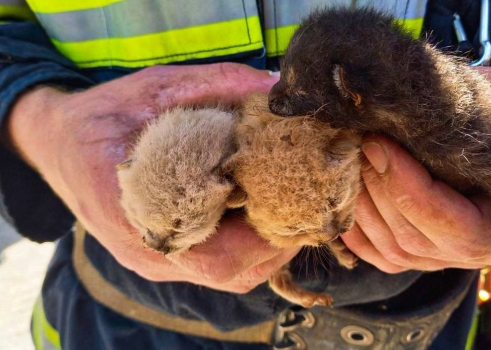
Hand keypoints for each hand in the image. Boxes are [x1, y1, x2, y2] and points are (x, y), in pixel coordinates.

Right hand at [5, 63, 298, 292]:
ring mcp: (157, 259)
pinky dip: (250, 244)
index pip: (218, 257)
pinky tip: (261, 208)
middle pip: (232, 273)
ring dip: (268, 246)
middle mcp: (150, 252)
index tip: (295, 198)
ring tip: (290, 203)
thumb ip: (214, 86)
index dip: (266, 236)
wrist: (61, 143)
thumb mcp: (155, 89)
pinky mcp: (166, 254)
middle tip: (305, 200)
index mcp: (137, 218)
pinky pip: (218, 264)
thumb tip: (273, 88)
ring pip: (230, 274)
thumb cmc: (103, 116)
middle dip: (278, 241)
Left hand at [342, 66, 490, 273]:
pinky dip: (356, 232)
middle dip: (376, 188)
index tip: (377, 143)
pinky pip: (382, 255)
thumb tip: (405, 102)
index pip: (448, 220)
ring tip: (346, 162)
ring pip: (391, 249)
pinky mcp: (427, 252)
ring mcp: (450, 256)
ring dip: (360, 207)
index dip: (404, 182)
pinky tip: (342, 198)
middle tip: (355, 143)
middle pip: (410, 236)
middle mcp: (480, 252)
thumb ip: (475, 105)